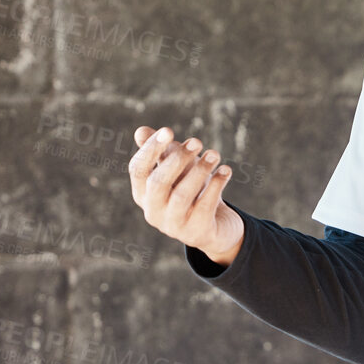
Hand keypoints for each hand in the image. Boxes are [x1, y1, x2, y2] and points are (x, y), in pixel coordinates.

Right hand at [128, 125, 244, 265]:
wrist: (217, 225)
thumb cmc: (193, 191)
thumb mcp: (178, 169)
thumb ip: (161, 152)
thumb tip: (140, 131)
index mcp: (143, 194)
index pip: (138, 170)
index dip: (150, 149)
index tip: (168, 130)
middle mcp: (153, 212)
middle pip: (158, 183)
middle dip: (177, 159)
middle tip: (197, 141)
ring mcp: (174, 226)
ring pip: (182, 195)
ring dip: (199, 170)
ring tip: (215, 154)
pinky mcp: (197, 232)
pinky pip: (205, 206)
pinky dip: (216, 185)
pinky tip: (226, 170)